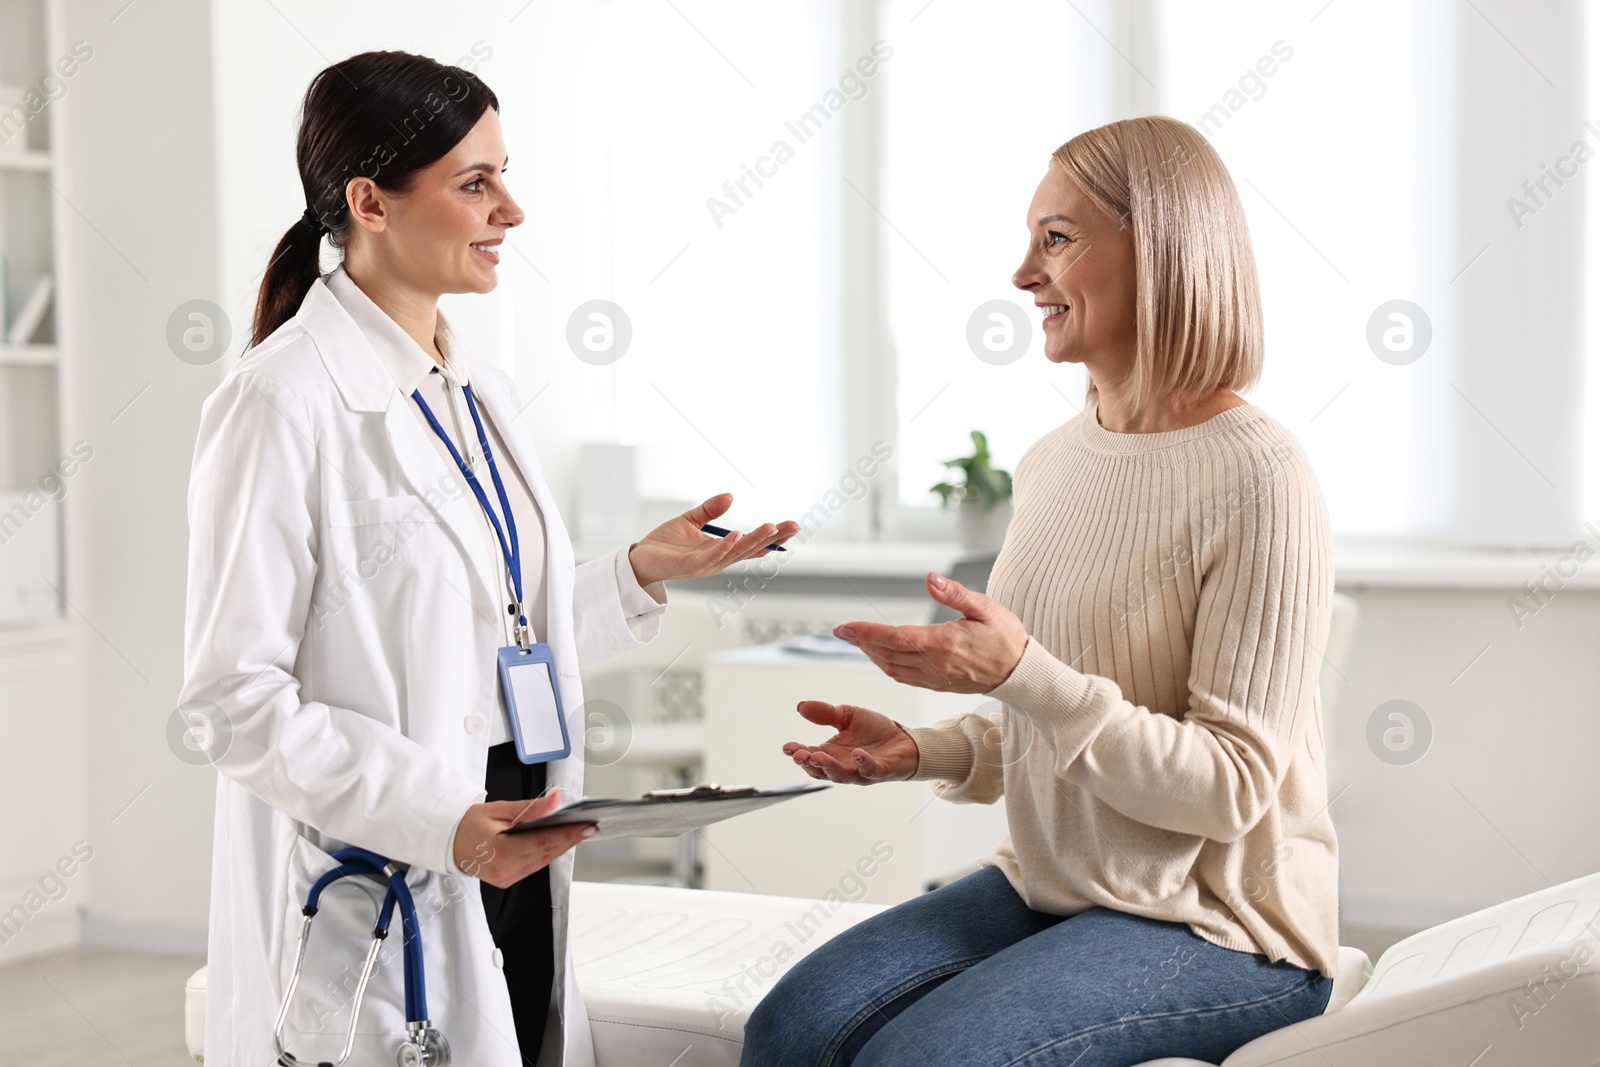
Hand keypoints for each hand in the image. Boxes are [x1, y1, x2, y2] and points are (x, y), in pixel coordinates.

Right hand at [452, 789, 595, 888]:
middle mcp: (504, 869)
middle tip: (590, 827)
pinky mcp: (508, 880)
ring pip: (543, 861)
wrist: (449, 842)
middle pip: (546, 853)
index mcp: (500, 851)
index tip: (587, 827)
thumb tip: (555, 799)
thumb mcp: (499, 809)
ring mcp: (506, 877)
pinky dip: (548, 853)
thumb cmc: (469, 824)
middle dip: (570, 839)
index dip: (568, 834)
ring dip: (562, 846)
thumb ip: (530, 808)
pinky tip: (559, 841)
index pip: (542, 842)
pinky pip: (535, 865)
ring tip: (579, 832)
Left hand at [627, 492, 800, 586]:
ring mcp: (706, 565)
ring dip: (754, 540)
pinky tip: (736, 534)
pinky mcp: (691, 567)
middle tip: (793, 525)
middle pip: (751, 549)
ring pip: (736, 553)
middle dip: (773, 538)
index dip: (772, 537)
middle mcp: (718, 560)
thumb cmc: (664, 543)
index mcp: (721, 550)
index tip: (792, 525)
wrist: (639, 558)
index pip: (752, 545)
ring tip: (771, 527)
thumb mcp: (690, 520)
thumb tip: (730, 496)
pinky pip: (712, 556)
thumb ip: (710, 510)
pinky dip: (725, 546)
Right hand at [782, 701, 919, 784]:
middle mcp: (843, 766)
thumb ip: (825, 713)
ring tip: (818, 756)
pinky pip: (871, 771)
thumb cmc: (874, 731)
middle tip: (798, 755)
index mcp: (832, 753)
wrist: (905, 739)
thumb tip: (801, 706)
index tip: (786, 747)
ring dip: (829, 767)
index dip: (797, 752)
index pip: (810, 755)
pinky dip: (863, 764)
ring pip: (842, 775)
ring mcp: (861, 771)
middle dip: (809, 764)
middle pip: (821, 771)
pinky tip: (857, 753)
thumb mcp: (847, 716)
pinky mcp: (881, 771)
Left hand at [833, 572, 1028, 693]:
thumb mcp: (986, 607)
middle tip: (844, 631)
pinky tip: (881, 656)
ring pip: (892, 669)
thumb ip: (955, 593)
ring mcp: (936, 678)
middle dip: (862, 643)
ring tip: (859, 641)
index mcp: (944, 643)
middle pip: (887, 655)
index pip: (894, 638)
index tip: (844, 627)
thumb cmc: (1006, 637)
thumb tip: (929, 578)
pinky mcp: (938, 685)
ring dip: (872, 655)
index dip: (866, 632)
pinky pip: (904, 678)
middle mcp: (936, 664)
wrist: (1021, 673)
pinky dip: (887, 666)